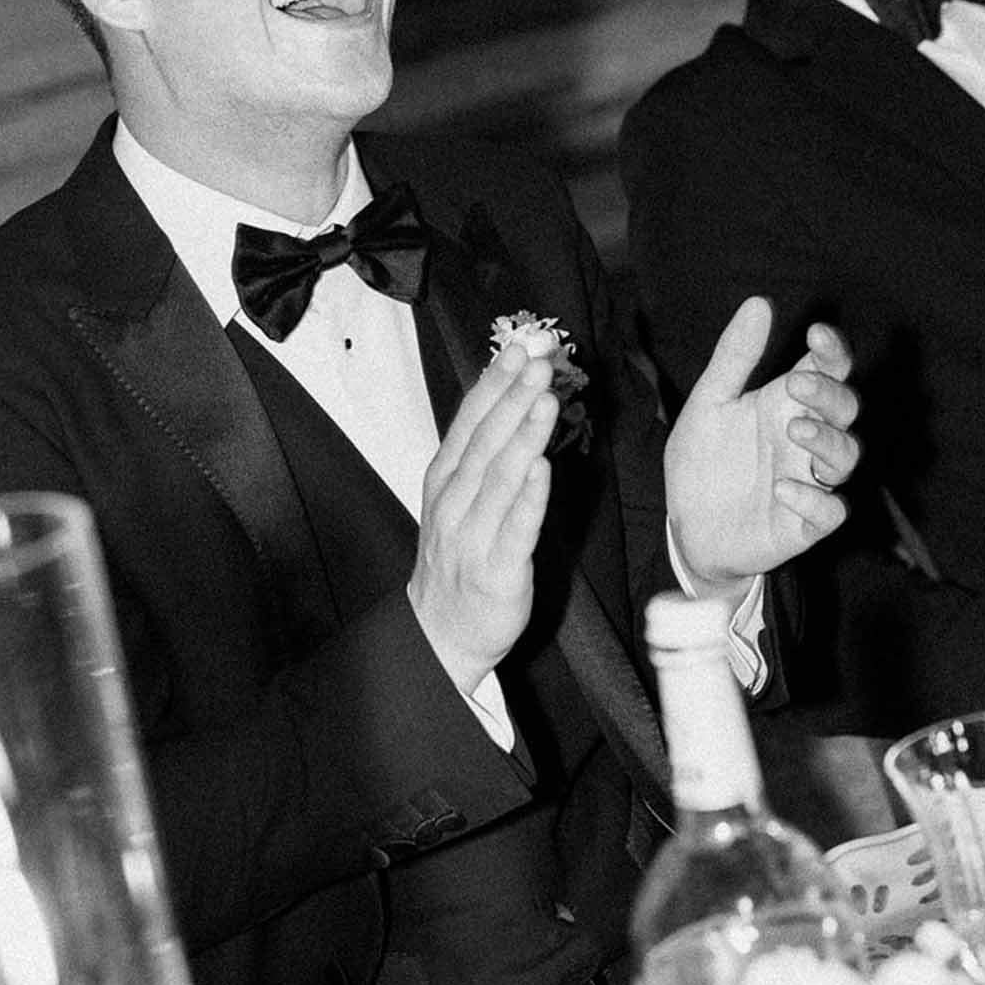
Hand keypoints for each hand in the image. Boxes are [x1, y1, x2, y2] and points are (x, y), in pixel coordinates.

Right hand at [407, 342, 557, 692]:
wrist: (440, 634)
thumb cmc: (458, 558)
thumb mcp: (459, 497)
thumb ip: (485, 452)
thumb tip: (514, 397)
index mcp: (445, 480)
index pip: (469, 422)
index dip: (493, 384)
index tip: (516, 350)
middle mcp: (455, 503)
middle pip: (485, 442)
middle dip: (512, 399)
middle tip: (538, 362)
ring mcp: (472, 538)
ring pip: (499, 479)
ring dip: (523, 437)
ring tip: (544, 400)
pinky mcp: (497, 571)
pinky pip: (515, 530)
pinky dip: (528, 498)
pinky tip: (542, 469)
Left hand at [664, 298, 859, 593]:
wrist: (685, 528)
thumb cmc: (704, 461)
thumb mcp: (709, 402)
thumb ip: (735, 356)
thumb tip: (760, 302)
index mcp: (787, 403)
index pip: (829, 369)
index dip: (833, 350)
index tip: (817, 334)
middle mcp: (805, 439)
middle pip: (845, 408)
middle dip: (831, 393)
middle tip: (797, 384)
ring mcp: (809, 481)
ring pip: (847, 457)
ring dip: (828, 440)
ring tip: (794, 428)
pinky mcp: (804, 525)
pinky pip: (830, 513)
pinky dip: (815, 500)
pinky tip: (783, 489)